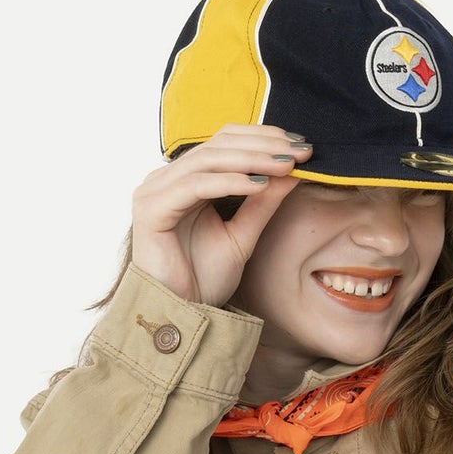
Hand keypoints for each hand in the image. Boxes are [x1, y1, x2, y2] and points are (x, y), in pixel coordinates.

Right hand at [130, 124, 312, 306]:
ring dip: (251, 160)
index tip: (301, 147)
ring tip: (285, 166)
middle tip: (300, 152)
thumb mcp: (243, 235)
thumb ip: (262, 203)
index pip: (226, 142)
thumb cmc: (205, 280)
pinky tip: (259, 185)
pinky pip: (195, 186)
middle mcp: (167, 179)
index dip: (263, 138)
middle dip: (263, 145)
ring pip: (209, 160)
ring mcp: (155, 191)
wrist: (182, 315)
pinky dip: (229, 182)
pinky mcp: (151, 209)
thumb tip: (292, 170)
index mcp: (186, 179)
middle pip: (218, 143)